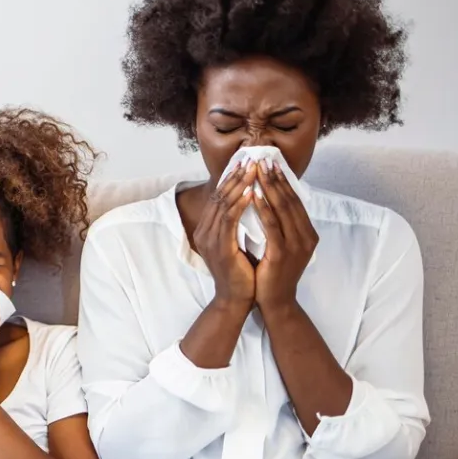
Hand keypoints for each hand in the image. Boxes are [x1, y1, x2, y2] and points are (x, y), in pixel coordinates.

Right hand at [193, 162, 257, 311]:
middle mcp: (204, 232)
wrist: (236, 299)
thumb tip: (251, 200)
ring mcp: (210, 240)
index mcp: (207, 229)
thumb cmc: (241, 272)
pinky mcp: (220, 248)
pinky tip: (252, 192)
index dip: (231, 179)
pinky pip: (229, 221)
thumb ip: (238, 223)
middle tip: (251, 159)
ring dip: (239, 185)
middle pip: (219, 197)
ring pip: (224, 205)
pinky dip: (240, 204)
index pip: (218, 197)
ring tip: (253, 170)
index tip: (245, 163)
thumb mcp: (238, 242)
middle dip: (236, 176)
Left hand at [254, 162, 317, 311]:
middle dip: (276, 178)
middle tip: (264, 159)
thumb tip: (272, 201)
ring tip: (258, 170)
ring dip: (269, 187)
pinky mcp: (282, 253)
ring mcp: (296, 245)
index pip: (295, 200)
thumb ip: (281, 226)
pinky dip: (263, 208)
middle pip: (290, 200)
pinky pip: (272, 226)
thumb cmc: (274, 272)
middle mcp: (306, 236)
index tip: (272, 163)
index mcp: (307, 233)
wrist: (276, 302)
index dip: (284, 181)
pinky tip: (254, 195)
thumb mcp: (282, 245)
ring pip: (283, 209)